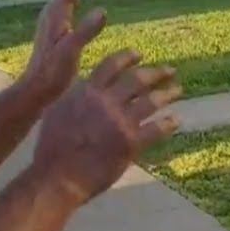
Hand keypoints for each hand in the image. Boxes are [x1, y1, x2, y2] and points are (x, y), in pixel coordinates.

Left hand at [21, 0, 107, 103]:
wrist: (36, 90)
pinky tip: (82, 4)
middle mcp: (52, 15)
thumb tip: (103, 10)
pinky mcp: (55, 32)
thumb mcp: (71, 52)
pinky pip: (67, 6)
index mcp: (55, 16)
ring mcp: (52, 23)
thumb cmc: (53, 74)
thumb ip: (86, 31)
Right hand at [32, 49, 181, 206]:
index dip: (127, 58)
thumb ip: (75, 97)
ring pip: (151, 101)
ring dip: (167, 94)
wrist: (57, 176)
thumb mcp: (57, 111)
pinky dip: (169, 123)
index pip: (110, 66)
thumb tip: (84, 88)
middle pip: (137, 80)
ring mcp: (120, 121)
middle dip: (156, 73)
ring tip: (177, 90)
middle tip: (170, 71)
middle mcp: (105, 101)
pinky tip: (176, 120)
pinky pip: (157, 128)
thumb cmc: (52, 147)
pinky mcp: (131, 142)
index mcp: (86, 91)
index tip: (140, 55)